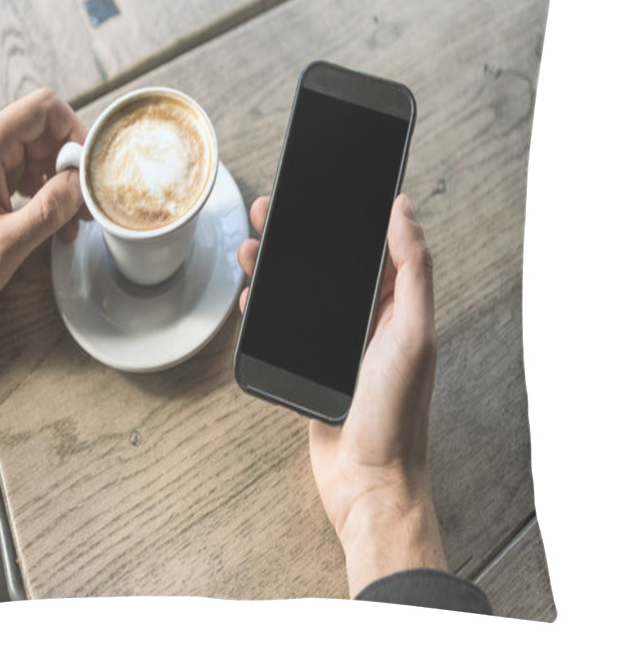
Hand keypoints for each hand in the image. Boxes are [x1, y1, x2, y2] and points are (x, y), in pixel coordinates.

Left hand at [0, 88, 90, 338]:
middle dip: (74, 165)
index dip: (75, 132)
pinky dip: (53, 193)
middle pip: (50, 131)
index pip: (45, 109)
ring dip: (66, 183)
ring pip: (47, 152)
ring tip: (74, 221)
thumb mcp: (6, 244)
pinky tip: (58, 223)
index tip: (88, 170)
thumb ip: (48, 211)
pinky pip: (36, 171)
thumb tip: (81, 185)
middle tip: (87, 204)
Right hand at [237, 193, 446, 595]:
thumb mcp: (412, 333)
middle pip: (328, 262)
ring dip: (277, 265)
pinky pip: (286, 323)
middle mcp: (367, 318)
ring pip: (302, 289)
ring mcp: (336, 341)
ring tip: (252, 247)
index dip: (349, 213)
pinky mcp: (311, 363)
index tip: (325, 185)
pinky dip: (268, 304)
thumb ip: (411, 270)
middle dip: (301, 234)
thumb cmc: (396, 412)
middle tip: (272, 210)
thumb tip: (405, 210)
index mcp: (396, 305)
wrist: (367, 479)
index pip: (372, 245)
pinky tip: (253, 293)